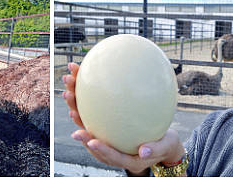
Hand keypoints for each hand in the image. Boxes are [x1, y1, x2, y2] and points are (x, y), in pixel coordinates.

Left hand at [63, 63, 184, 174]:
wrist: (161, 141)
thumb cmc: (164, 144)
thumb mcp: (164, 148)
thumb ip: (155, 150)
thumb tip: (143, 150)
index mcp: (121, 157)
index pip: (106, 153)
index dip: (97, 147)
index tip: (90, 139)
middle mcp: (109, 146)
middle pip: (88, 132)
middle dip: (75, 113)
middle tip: (68, 95)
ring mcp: (105, 133)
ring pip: (85, 118)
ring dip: (74, 99)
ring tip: (69, 81)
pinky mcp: (106, 122)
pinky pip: (92, 109)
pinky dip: (85, 93)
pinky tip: (82, 76)